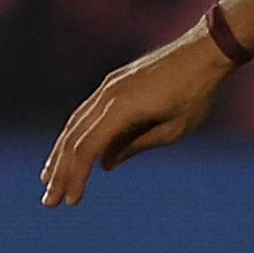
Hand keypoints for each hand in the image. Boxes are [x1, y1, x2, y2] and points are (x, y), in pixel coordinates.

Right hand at [40, 28, 235, 206]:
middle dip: (60, 172)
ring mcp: (108, 88)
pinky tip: (71, 150)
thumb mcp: (172, 129)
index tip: (71, 201)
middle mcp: (107, 97)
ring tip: (49, 178)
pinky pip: (87, 112)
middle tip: (49, 201)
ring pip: (75, 124)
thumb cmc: (196, 94)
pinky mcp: (113, 83)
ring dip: (60, 154)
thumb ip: (136, 146)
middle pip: (73, 138)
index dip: (76, 176)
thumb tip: (105, 164)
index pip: (87, 149)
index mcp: (122, 110)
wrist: (204, 51)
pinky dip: (75, 134)